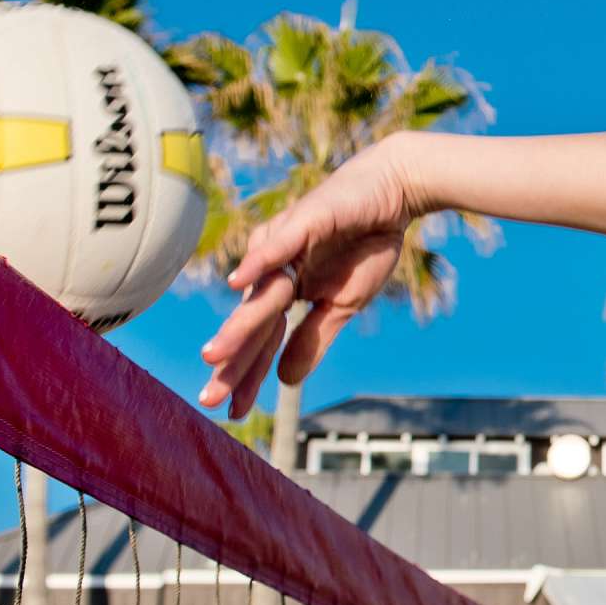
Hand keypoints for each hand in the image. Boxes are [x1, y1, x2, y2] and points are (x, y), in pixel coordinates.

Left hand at [197, 136, 417, 418]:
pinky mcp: (305, 220)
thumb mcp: (344, 304)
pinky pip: (278, 246)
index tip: (233, 412)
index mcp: (286, 289)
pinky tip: (236, 284)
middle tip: (211, 397)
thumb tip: (285, 381)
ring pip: (260, 291)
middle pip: (253, 321)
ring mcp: (285, 244)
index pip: (264, 338)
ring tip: (214, 356)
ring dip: (238, 325)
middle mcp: (275, 268)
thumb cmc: (368, 243)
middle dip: (233, 361)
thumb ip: (314, 338)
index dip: (248, 374)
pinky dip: (258, 264)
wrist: (394, 192)